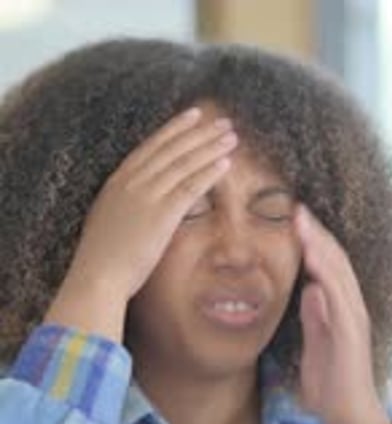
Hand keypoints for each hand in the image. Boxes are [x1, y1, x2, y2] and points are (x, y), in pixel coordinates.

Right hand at [45, 108, 237, 339]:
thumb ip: (126, 207)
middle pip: (172, 149)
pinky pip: (190, 187)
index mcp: (118, 182)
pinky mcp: (161, 214)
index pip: (151, 147)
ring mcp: (146, 196)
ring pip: (184, 163)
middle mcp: (132, 182)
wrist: (97, 275)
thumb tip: (141, 207)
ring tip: (231, 137)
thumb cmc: (102, 259)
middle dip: (200, 133)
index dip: (175, 129)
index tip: (194, 116)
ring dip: (210, 147)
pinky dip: (208, 172)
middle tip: (223, 122)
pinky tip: (225, 164)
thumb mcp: (110, 222)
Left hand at [294, 205, 391, 423]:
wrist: (348, 417)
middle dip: (315, 232)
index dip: (311, 240)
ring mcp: (354, 318)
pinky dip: (326, 274)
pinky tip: (311, 257)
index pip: (326, 266)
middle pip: (334, 260)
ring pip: (338, 271)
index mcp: (340, 308)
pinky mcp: (352, 333)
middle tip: (294, 204)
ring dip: (320, 244)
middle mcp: (351, 307)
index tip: (290, 216)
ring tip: (301, 220)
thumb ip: (314, 318)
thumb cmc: (331, 385)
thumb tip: (308, 290)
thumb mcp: (316, 344)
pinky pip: (339, 296)